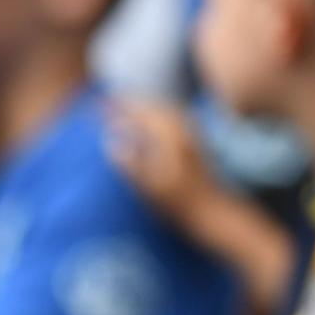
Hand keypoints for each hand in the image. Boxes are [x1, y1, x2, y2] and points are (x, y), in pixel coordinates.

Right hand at [108, 99, 213, 229]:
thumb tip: (110, 141)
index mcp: (170, 139)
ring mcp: (193, 137)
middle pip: (155, 107)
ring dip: (146, 106)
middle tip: (109, 101)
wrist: (215, 213)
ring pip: (167, 111)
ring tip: (127, 107)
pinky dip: (159, 114)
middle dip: (132, 102)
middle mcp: (184, 132)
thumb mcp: (148, 188)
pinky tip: (152, 122)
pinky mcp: (196, 146)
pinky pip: (175, 119)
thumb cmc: (179, 204)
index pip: (141, 113)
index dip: (119, 107)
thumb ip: (129, 163)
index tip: (98, 104)